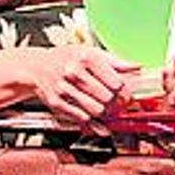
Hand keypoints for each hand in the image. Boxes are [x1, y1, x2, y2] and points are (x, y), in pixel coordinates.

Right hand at [20, 45, 138, 128]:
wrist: (37, 66)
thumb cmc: (66, 58)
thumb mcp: (90, 52)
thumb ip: (115, 61)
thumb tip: (137, 67)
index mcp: (86, 57)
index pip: (115, 82)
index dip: (125, 91)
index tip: (126, 94)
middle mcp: (74, 71)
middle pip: (107, 97)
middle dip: (116, 104)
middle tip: (118, 104)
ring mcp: (64, 88)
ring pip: (96, 110)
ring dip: (105, 113)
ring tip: (107, 109)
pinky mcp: (56, 102)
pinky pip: (81, 118)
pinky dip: (92, 122)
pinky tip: (96, 119)